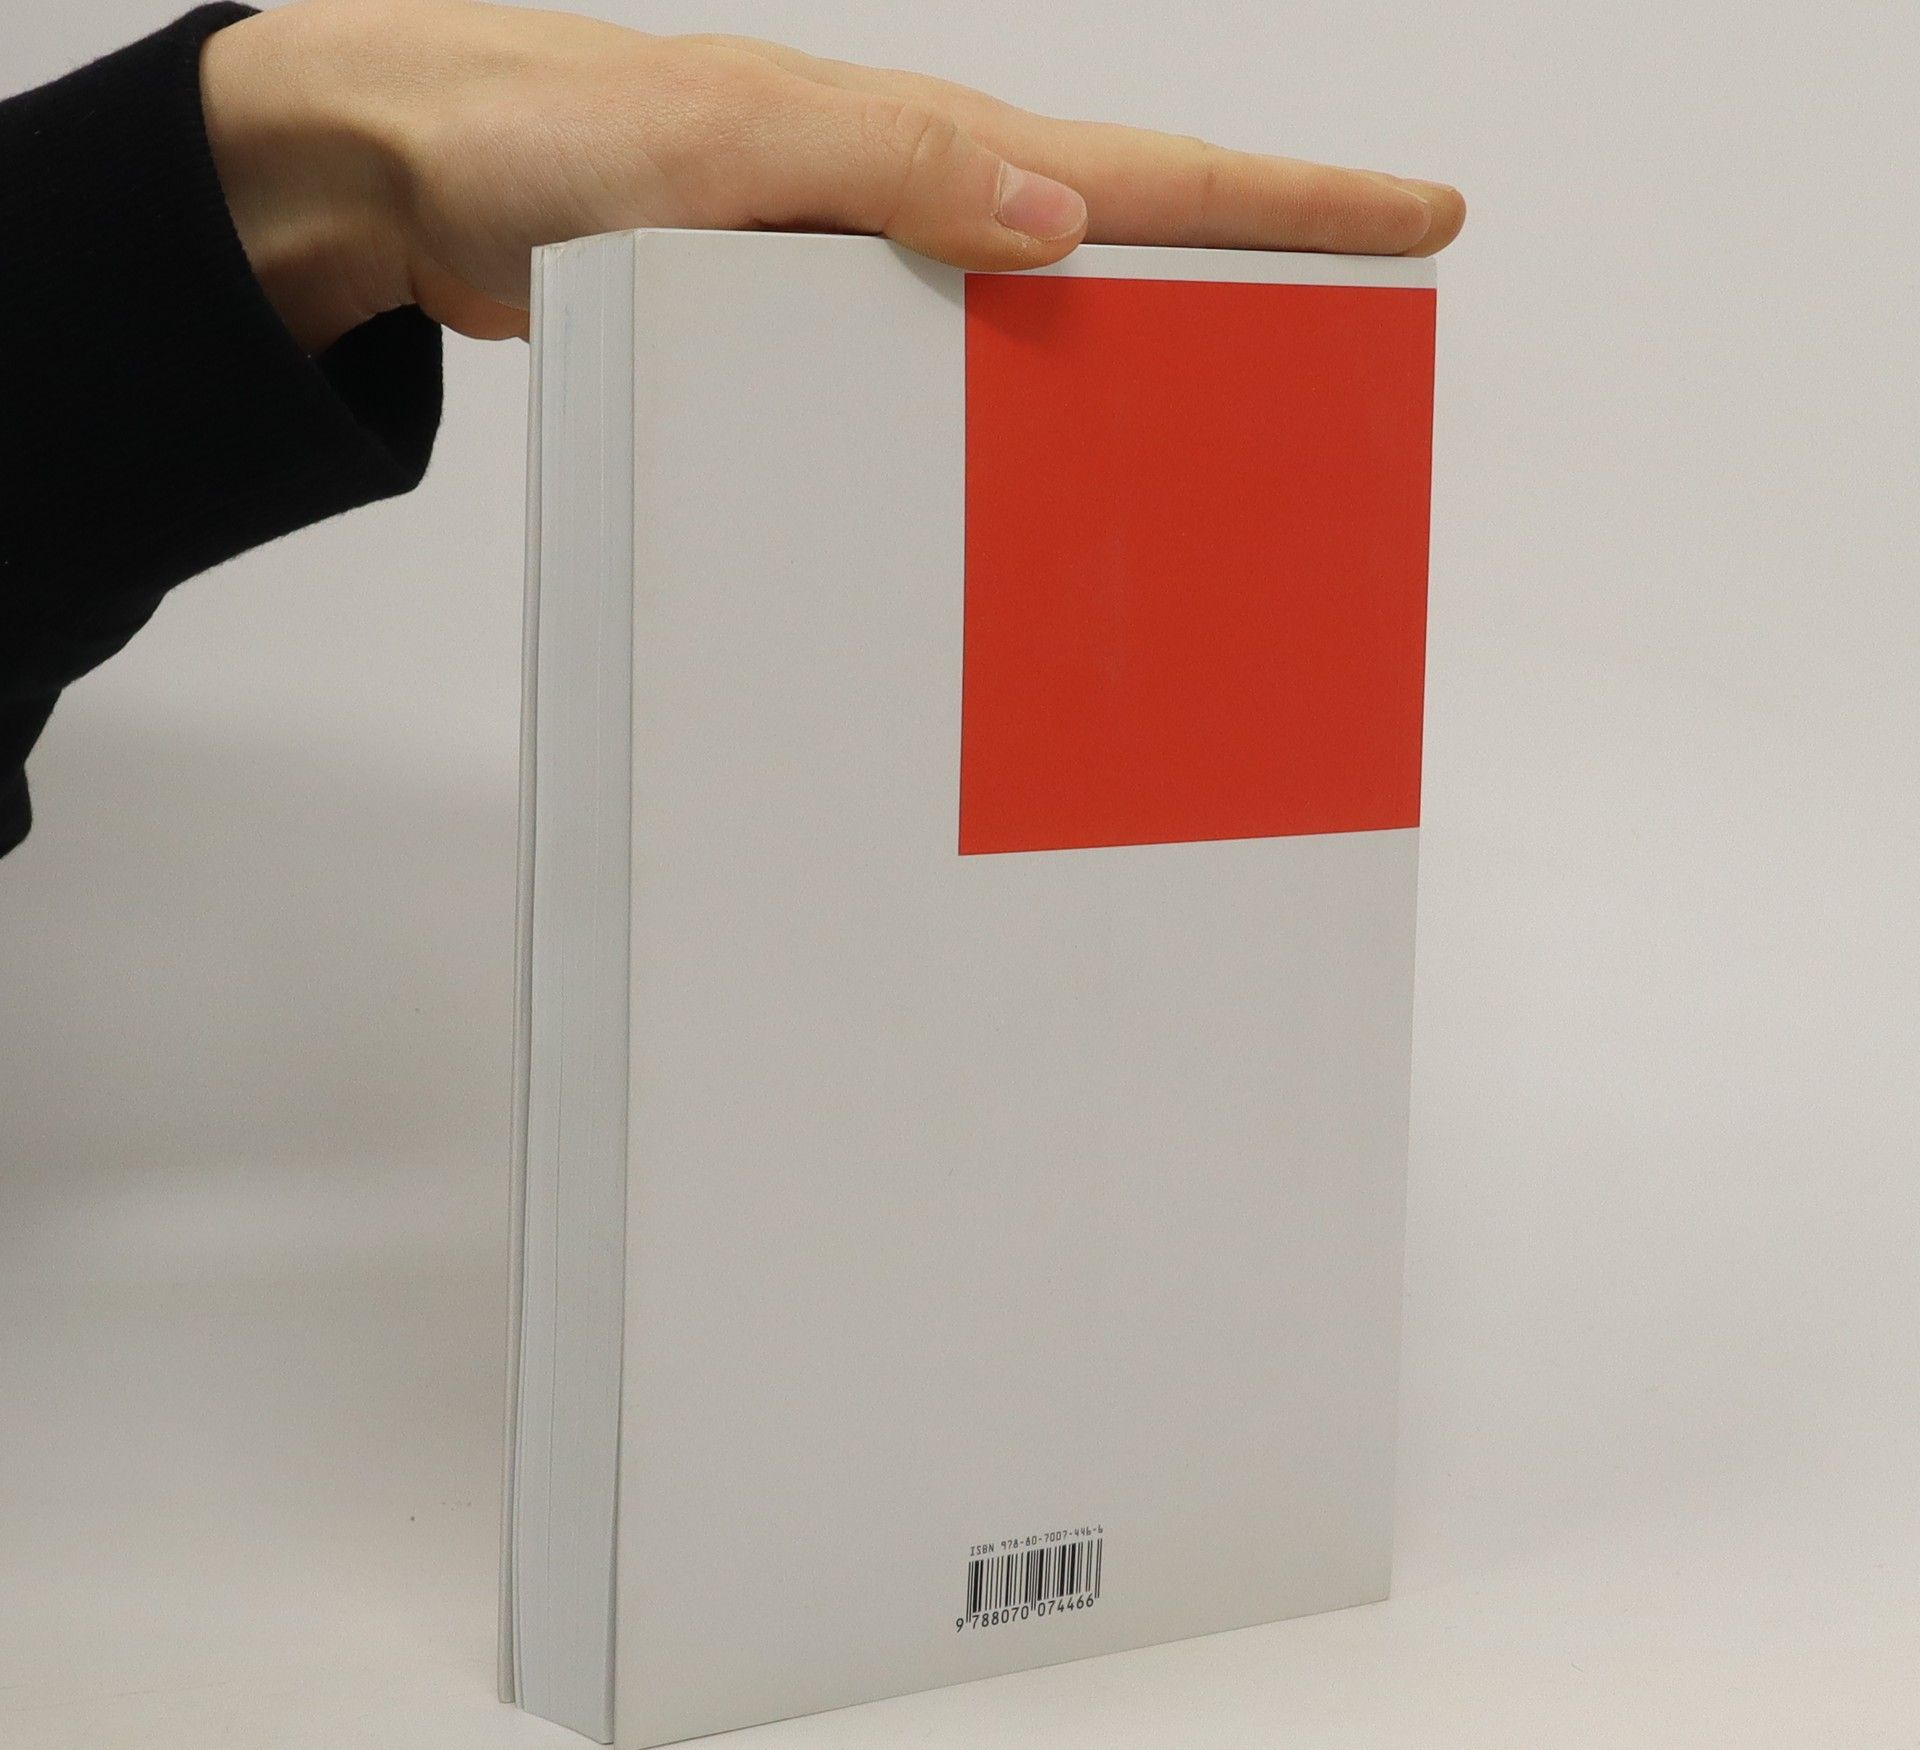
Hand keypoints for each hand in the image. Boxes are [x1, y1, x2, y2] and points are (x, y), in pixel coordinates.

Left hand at [201, 0, 1464, 353]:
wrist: (410, 181)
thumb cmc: (537, 136)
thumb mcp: (724, 142)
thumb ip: (889, 168)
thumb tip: (1059, 219)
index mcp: (918, 149)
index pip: (1145, 172)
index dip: (1291, 199)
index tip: (1413, 215)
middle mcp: (907, 206)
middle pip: (1121, 243)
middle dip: (1252, 276)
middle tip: (1358, 324)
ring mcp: (855, 273)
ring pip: (1032, 322)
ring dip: (1131, 362)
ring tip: (1223, 426)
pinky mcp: (795, 331)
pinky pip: (934, 372)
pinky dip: (1000, 408)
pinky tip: (1022, 463)